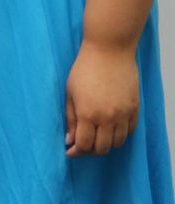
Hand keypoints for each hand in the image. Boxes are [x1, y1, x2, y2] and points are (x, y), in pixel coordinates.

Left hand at [64, 41, 138, 156]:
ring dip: (106, 144)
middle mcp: (107, 118)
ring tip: (96, 137)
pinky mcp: (134, 109)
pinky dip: (120, 135)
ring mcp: (123, 114)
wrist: (108, 52)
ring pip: (117, 143)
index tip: (70, 151)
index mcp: (87, 114)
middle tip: (82, 145)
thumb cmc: (84, 69)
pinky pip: (129, 132)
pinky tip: (110, 129)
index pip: (84, 145)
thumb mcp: (70, 92)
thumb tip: (69, 140)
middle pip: (101, 148)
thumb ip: (70, 118)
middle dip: (90, 151)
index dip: (76, 152)